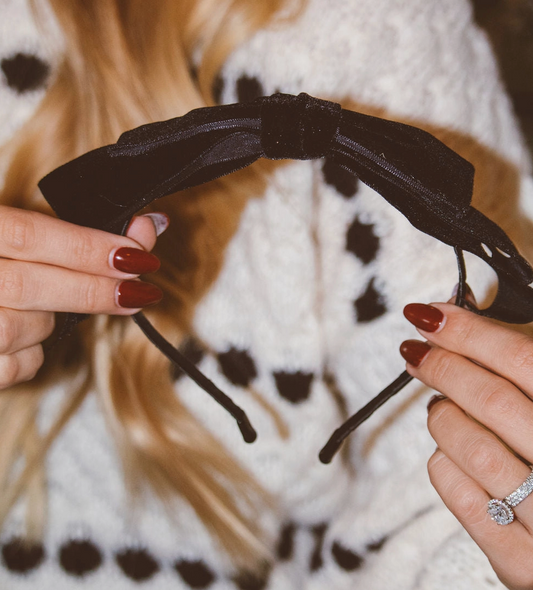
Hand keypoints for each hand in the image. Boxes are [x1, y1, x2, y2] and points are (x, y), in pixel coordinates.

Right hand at [0, 206, 167, 388]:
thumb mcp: (7, 230)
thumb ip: (70, 230)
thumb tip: (149, 227)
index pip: (27, 235)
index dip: (87, 247)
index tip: (137, 254)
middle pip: (26, 287)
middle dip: (91, 290)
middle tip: (137, 290)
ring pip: (18, 329)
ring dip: (47, 320)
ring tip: (43, 305)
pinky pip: (9, 367)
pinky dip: (28, 354)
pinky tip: (20, 335)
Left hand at [400, 301, 532, 589]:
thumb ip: (521, 370)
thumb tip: (455, 322)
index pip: (523, 359)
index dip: (469, 332)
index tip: (428, 317)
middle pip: (493, 400)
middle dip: (443, 368)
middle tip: (417, 353)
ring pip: (472, 446)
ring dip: (442, 417)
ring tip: (440, 409)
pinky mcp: (521, 561)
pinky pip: (462, 496)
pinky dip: (444, 464)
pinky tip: (448, 453)